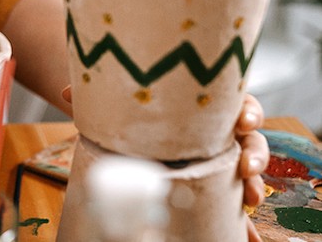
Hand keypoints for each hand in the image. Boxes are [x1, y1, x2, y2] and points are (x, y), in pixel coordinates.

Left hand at [58, 88, 269, 241]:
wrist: (132, 123)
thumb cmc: (138, 109)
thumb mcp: (122, 103)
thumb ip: (101, 98)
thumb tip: (67, 94)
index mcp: (206, 103)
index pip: (237, 100)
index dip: (246, 111)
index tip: (242, 122)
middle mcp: (221, 128)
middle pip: (251, 136)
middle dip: (255, 151)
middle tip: (246, 165)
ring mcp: (222, 154)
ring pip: (249, 166)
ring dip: (255, 182)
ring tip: (249, 197)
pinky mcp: (217, 179)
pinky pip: (234, 196)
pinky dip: (244, 215)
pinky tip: (247, 233)